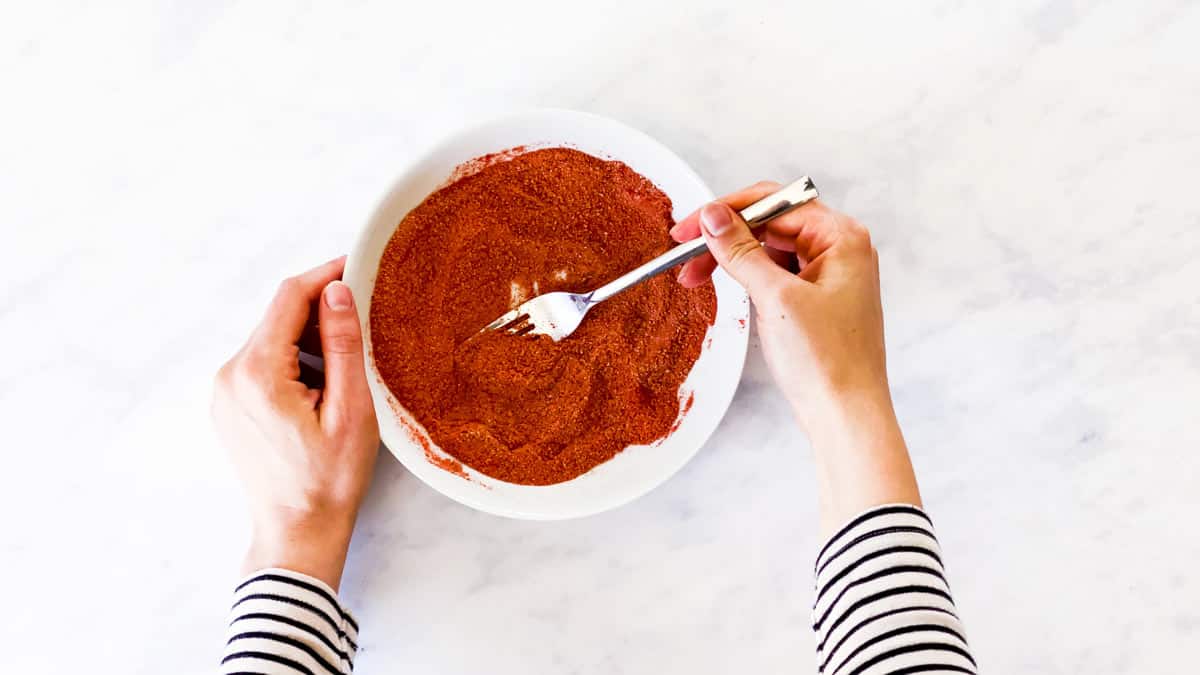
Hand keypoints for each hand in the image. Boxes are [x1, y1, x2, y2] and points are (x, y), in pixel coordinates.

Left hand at [212, 256, 378, 588]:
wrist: (297, 532)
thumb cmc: (329, 480)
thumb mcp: (351, 410)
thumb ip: (343, 345)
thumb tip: (337, 291)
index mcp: (257, 372)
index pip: (290, 297)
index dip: (326, 274)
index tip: (357, 264)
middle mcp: (230, 375)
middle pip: (278, 316)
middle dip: (321, 310)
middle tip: (365, 321)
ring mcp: (223, 392)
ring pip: (271, 339)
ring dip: (309, 338)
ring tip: (347, 367)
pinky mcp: (228, 406)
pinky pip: (261, 364)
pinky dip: (293, 361)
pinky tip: (322, 387)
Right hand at [672, 184, 919, 531]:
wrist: (846, 417)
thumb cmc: (826, 361)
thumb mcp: (775, 298)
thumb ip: (741, 251)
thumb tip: (714, 216)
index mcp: (841, 237)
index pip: (773, 203)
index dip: (725, 212)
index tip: (688, 230)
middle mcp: (840, 249)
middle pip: (771, 223)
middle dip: (725, 237)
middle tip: (684, 255)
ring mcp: (831, 274)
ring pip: (770, 249)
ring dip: (733, 259)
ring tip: (695, 277)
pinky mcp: (819, 299)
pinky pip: (777, 273)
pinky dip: (749, 278)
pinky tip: (728, 290)